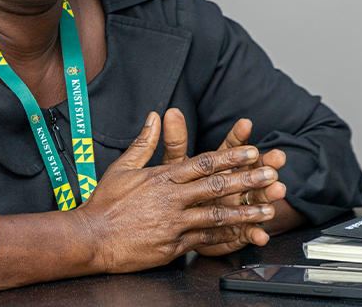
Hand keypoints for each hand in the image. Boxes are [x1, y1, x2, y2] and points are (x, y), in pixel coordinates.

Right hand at [73, 111, 277, 273]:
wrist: (91, 237)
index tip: (251, 152)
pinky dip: (226, 237)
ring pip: (217, 215)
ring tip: (267, 210)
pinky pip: (205, 240)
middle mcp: (171, 199)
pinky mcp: (173, 245)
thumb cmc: (104, 203)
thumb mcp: (122, 167)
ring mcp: (174, 223)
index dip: (230, 157)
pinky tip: (242, 235)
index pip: (203, 163)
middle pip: (216, 187)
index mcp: (161, 178)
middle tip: (271, 175)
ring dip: (245, 212)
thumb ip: (144, 142)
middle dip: (247, 180)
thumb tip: (155, 116)